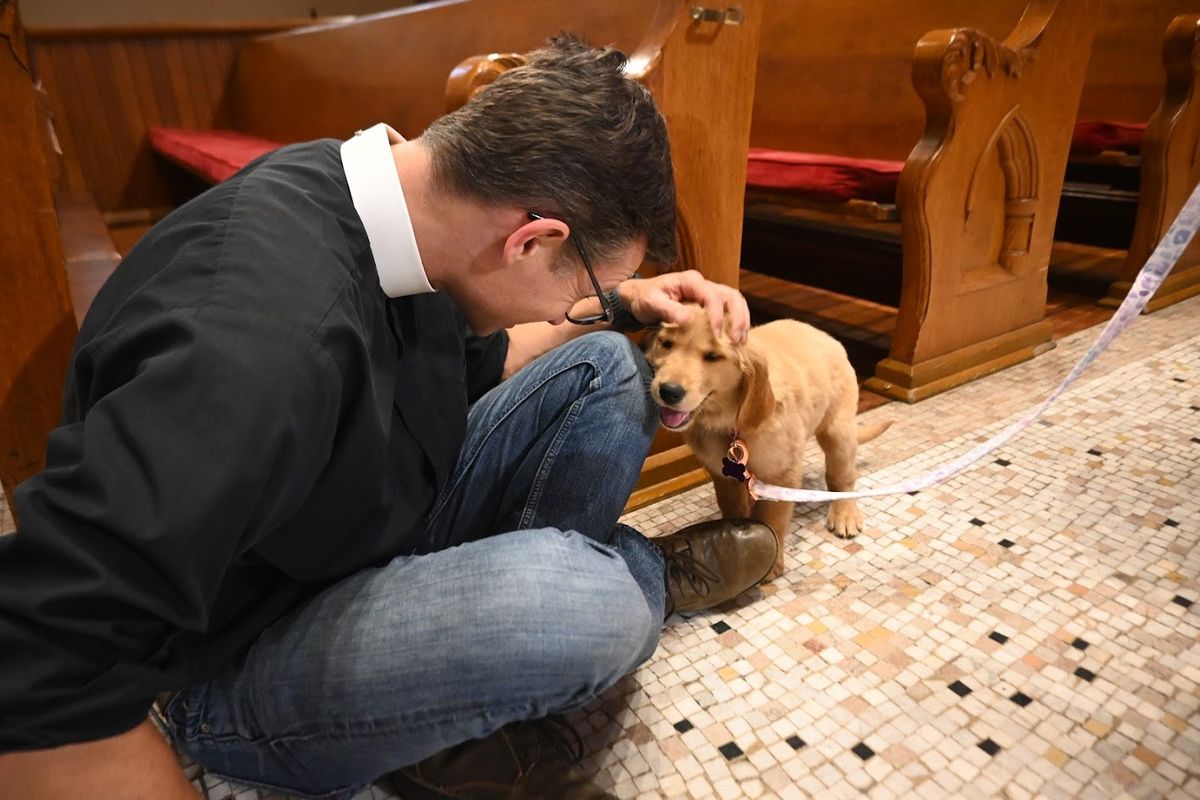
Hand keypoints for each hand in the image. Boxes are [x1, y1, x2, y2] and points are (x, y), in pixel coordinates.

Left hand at [618, 270, 750, 342]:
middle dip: (738, 317)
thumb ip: (668, 309)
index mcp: (691, 281)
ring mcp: (707, 293)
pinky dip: (735, 323)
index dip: (717, 315)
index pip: (712, 296)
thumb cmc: (644, 298)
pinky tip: (734, 339)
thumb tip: (687, 319)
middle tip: (734, 339)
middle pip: (731, 296)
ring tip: (739, 341)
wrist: (639, 297)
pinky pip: (728, 310)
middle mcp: (703, 284)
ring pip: (734, 302)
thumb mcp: (651, 303)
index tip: (716, 335)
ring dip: (741, 321)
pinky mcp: (708, 304)